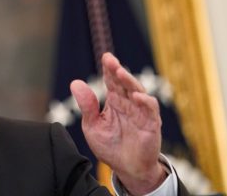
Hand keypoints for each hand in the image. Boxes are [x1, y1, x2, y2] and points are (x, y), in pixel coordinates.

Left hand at [70, 53, 166, 194]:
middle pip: (124, 83)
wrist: (127, 169)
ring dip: (130, 81)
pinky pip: (151, 110)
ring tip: (120, 73)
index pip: (111, 81)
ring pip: (138, 91)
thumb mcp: (93, 126)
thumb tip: (75, 83)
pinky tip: (137, 96)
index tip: (106, 57)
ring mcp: (141, 112)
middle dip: (117, 70)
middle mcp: (128, 103)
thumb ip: (87, 106)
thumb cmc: (110, 147)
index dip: (109, 68)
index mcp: (114, 102)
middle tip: (110, 61)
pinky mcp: (151, 124)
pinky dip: (145, 101)